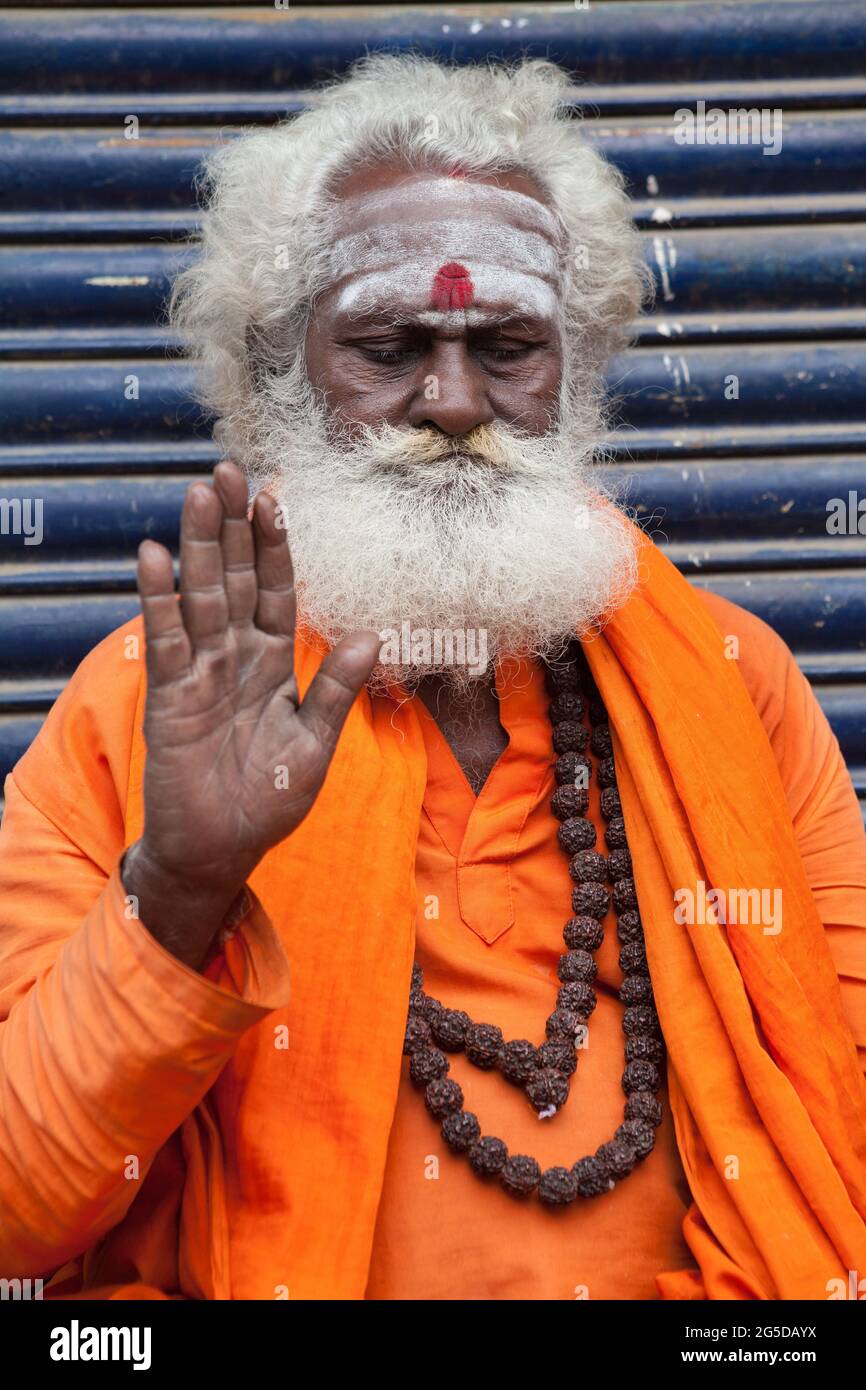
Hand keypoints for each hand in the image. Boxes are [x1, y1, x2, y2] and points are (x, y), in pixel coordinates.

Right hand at [124, 461, 379, 968]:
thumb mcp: (314, 746)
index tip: (278, 498)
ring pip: (202, 595)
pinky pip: (167, 638)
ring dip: (201, 544)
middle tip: (230, 469)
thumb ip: (336, 691)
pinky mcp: (170, 694)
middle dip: (235, 526)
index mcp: (276, 665)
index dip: (277, 548)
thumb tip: (370, 637)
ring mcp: (201, 671)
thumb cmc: (268, 802)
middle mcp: (237, 657)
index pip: (279, 593)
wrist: (220, 850)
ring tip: (200, 492)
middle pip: (236, 578)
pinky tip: (154, 556)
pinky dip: (160, 598)